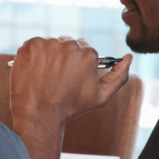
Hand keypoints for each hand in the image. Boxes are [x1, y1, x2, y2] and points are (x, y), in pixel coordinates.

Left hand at [4, 36, 132, 133]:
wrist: (38, 115)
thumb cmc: (70, 107)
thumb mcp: (100, 97)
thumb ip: (119, 77)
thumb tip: (129, 57)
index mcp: (88, 54)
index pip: (84, 49)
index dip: (78, 63)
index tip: (71, 75)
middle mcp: (69, 45)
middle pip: (68, 43)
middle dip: (64, 56)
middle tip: (57, 76)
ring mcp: (48, 44)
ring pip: (52, 44)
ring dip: (49, 55)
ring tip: (46, 76)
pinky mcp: (30, 45)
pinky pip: (35, 44)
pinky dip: (34, 55)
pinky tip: (35, 71)